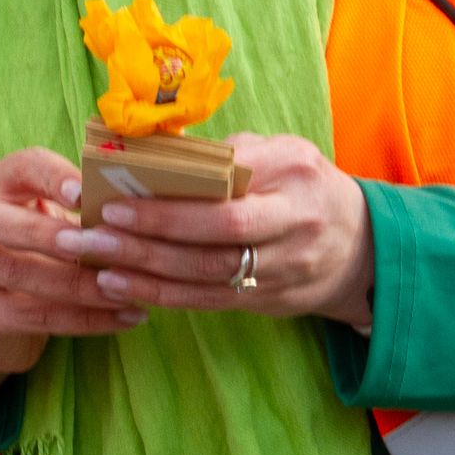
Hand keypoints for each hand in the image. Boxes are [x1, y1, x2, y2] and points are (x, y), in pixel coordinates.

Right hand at [0, 147, 145, 419]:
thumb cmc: (36, 246)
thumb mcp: (50, 213)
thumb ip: (82, 203)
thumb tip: (144, 201)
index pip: (23, 167)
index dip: (55, 178)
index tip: (87, 193)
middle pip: (6, 225)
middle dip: (56, 236)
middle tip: (105, 246)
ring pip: (22, 276)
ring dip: (82, 286)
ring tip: (129, 291)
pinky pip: (33, 318)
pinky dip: (84, 320)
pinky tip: (122, 319)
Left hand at [52, 132, 373, 329]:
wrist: (364, 246)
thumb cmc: (306, 186)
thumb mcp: (284, 153)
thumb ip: (230, 154)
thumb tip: (156, 153)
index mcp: (294, 177)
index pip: (225, 195)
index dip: (167, 204)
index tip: (114, 198)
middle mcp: (292, 226)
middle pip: (213, 240)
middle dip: (146, 237)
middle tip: (90, 233)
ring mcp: (283, 270)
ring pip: (206, 277)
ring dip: (144, 272)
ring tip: (95, 262)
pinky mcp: (268, 302)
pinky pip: (208, 301)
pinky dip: (161, 295)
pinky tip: (120, 286)